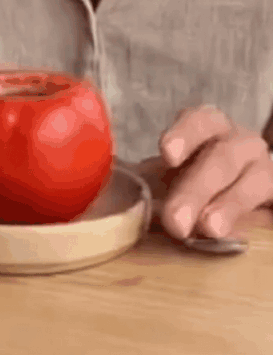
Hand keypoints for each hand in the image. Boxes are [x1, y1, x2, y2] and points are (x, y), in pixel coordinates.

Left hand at [135, 105, 272, 239]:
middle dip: (197, 188)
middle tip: (175, 221)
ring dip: (228, 204)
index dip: (184, 134)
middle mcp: (239, 142)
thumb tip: (99, 185)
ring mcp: (262, 167)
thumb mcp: (172, 173)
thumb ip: (143, 176)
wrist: (242, 192)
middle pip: (221, 157)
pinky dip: (255, 215)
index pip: (199, 120)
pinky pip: (271, 200)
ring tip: (208, 228)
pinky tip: (237, 233)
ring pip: (252, 179)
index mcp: (209, 129)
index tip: (167, 154)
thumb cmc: (196, 178)